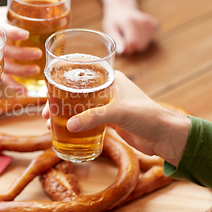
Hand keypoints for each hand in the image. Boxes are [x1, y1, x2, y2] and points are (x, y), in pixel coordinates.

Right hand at [0, 6, 41, 89]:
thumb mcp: (4, 12)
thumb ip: (20, 13)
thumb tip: (52, 15)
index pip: (4, 29)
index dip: (14, 33)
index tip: (25, 34)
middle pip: (6, 51)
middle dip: (22, 54)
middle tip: (38, 53)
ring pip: (6, 66)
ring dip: (21, 70)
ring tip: (36, 70)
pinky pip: (4, 78)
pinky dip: (13, 85)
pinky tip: (24, 90)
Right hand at [42, 71, 190, 165]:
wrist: (166, 136)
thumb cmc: (147, 116)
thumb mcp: (118, 112)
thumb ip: (92, 117)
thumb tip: (68, 127)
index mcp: (110, 78)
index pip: (80, 74)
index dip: (61, 82)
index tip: (48, 92)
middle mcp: (107, 89)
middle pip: (75, 92)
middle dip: (58, 102)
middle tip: (45, 114)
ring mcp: (108, 105)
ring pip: (79, 107)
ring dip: (65, 116)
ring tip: (50, 126)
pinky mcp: (110, 120)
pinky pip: (87, 121)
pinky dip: (76, 125)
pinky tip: (65, 132)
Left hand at [103, 6, 158, 54]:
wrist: (122, 8)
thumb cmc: (114, 20)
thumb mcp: (110, 29)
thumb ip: (116, 40)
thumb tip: (123, 51)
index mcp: (130, 22)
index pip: (133, 43)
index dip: (126, 48)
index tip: (121, 44)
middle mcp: (143, 21)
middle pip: (140, 46)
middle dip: (131, 46)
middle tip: (124, 38)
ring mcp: (150, 23)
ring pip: (145, 45)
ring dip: (137, 43)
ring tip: (130, 33)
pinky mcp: (155, 25)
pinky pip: (149, 40)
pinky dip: (142, 39)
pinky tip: (137, 32)